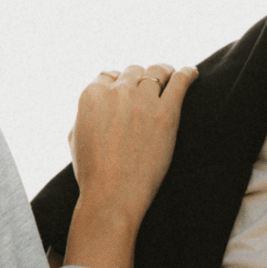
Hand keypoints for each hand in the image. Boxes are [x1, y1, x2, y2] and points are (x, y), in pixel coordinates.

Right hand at [68, 64, 196, 224]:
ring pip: (156, 72)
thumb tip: (95, 105)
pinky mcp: (166, 113)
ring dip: (164, 72)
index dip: (118, 82)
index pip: (108, 76)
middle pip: (133, 72)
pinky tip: (192, 73)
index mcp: (91, 95)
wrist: (112, 195)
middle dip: (140, 78)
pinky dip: (187, 74)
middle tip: (151, 84)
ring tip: (171, 75)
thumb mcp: (75, 138)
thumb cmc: (92, 174)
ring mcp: (142, 100)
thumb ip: (84, 114)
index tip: (128, 88)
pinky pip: (180, 81)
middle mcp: (116, 92)